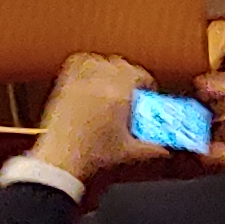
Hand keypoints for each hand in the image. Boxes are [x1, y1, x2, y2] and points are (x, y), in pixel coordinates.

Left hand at [30, 51, 152, 184]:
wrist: (60, 164)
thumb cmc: (91, 157)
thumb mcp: (128, 153)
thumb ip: (150, 149)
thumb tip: (164, 150)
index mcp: (118, 96)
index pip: (139, 74)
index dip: (146, 81)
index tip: (147, 91)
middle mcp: (100, 84)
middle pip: (120, 64)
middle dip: (129, 73)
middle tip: (132, 88)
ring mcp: (80, 84)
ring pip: (99, 60)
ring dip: (107, 65)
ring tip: (111, 78)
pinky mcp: (63, 88)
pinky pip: (75, 64)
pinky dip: (84, 63)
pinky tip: (88, 73)